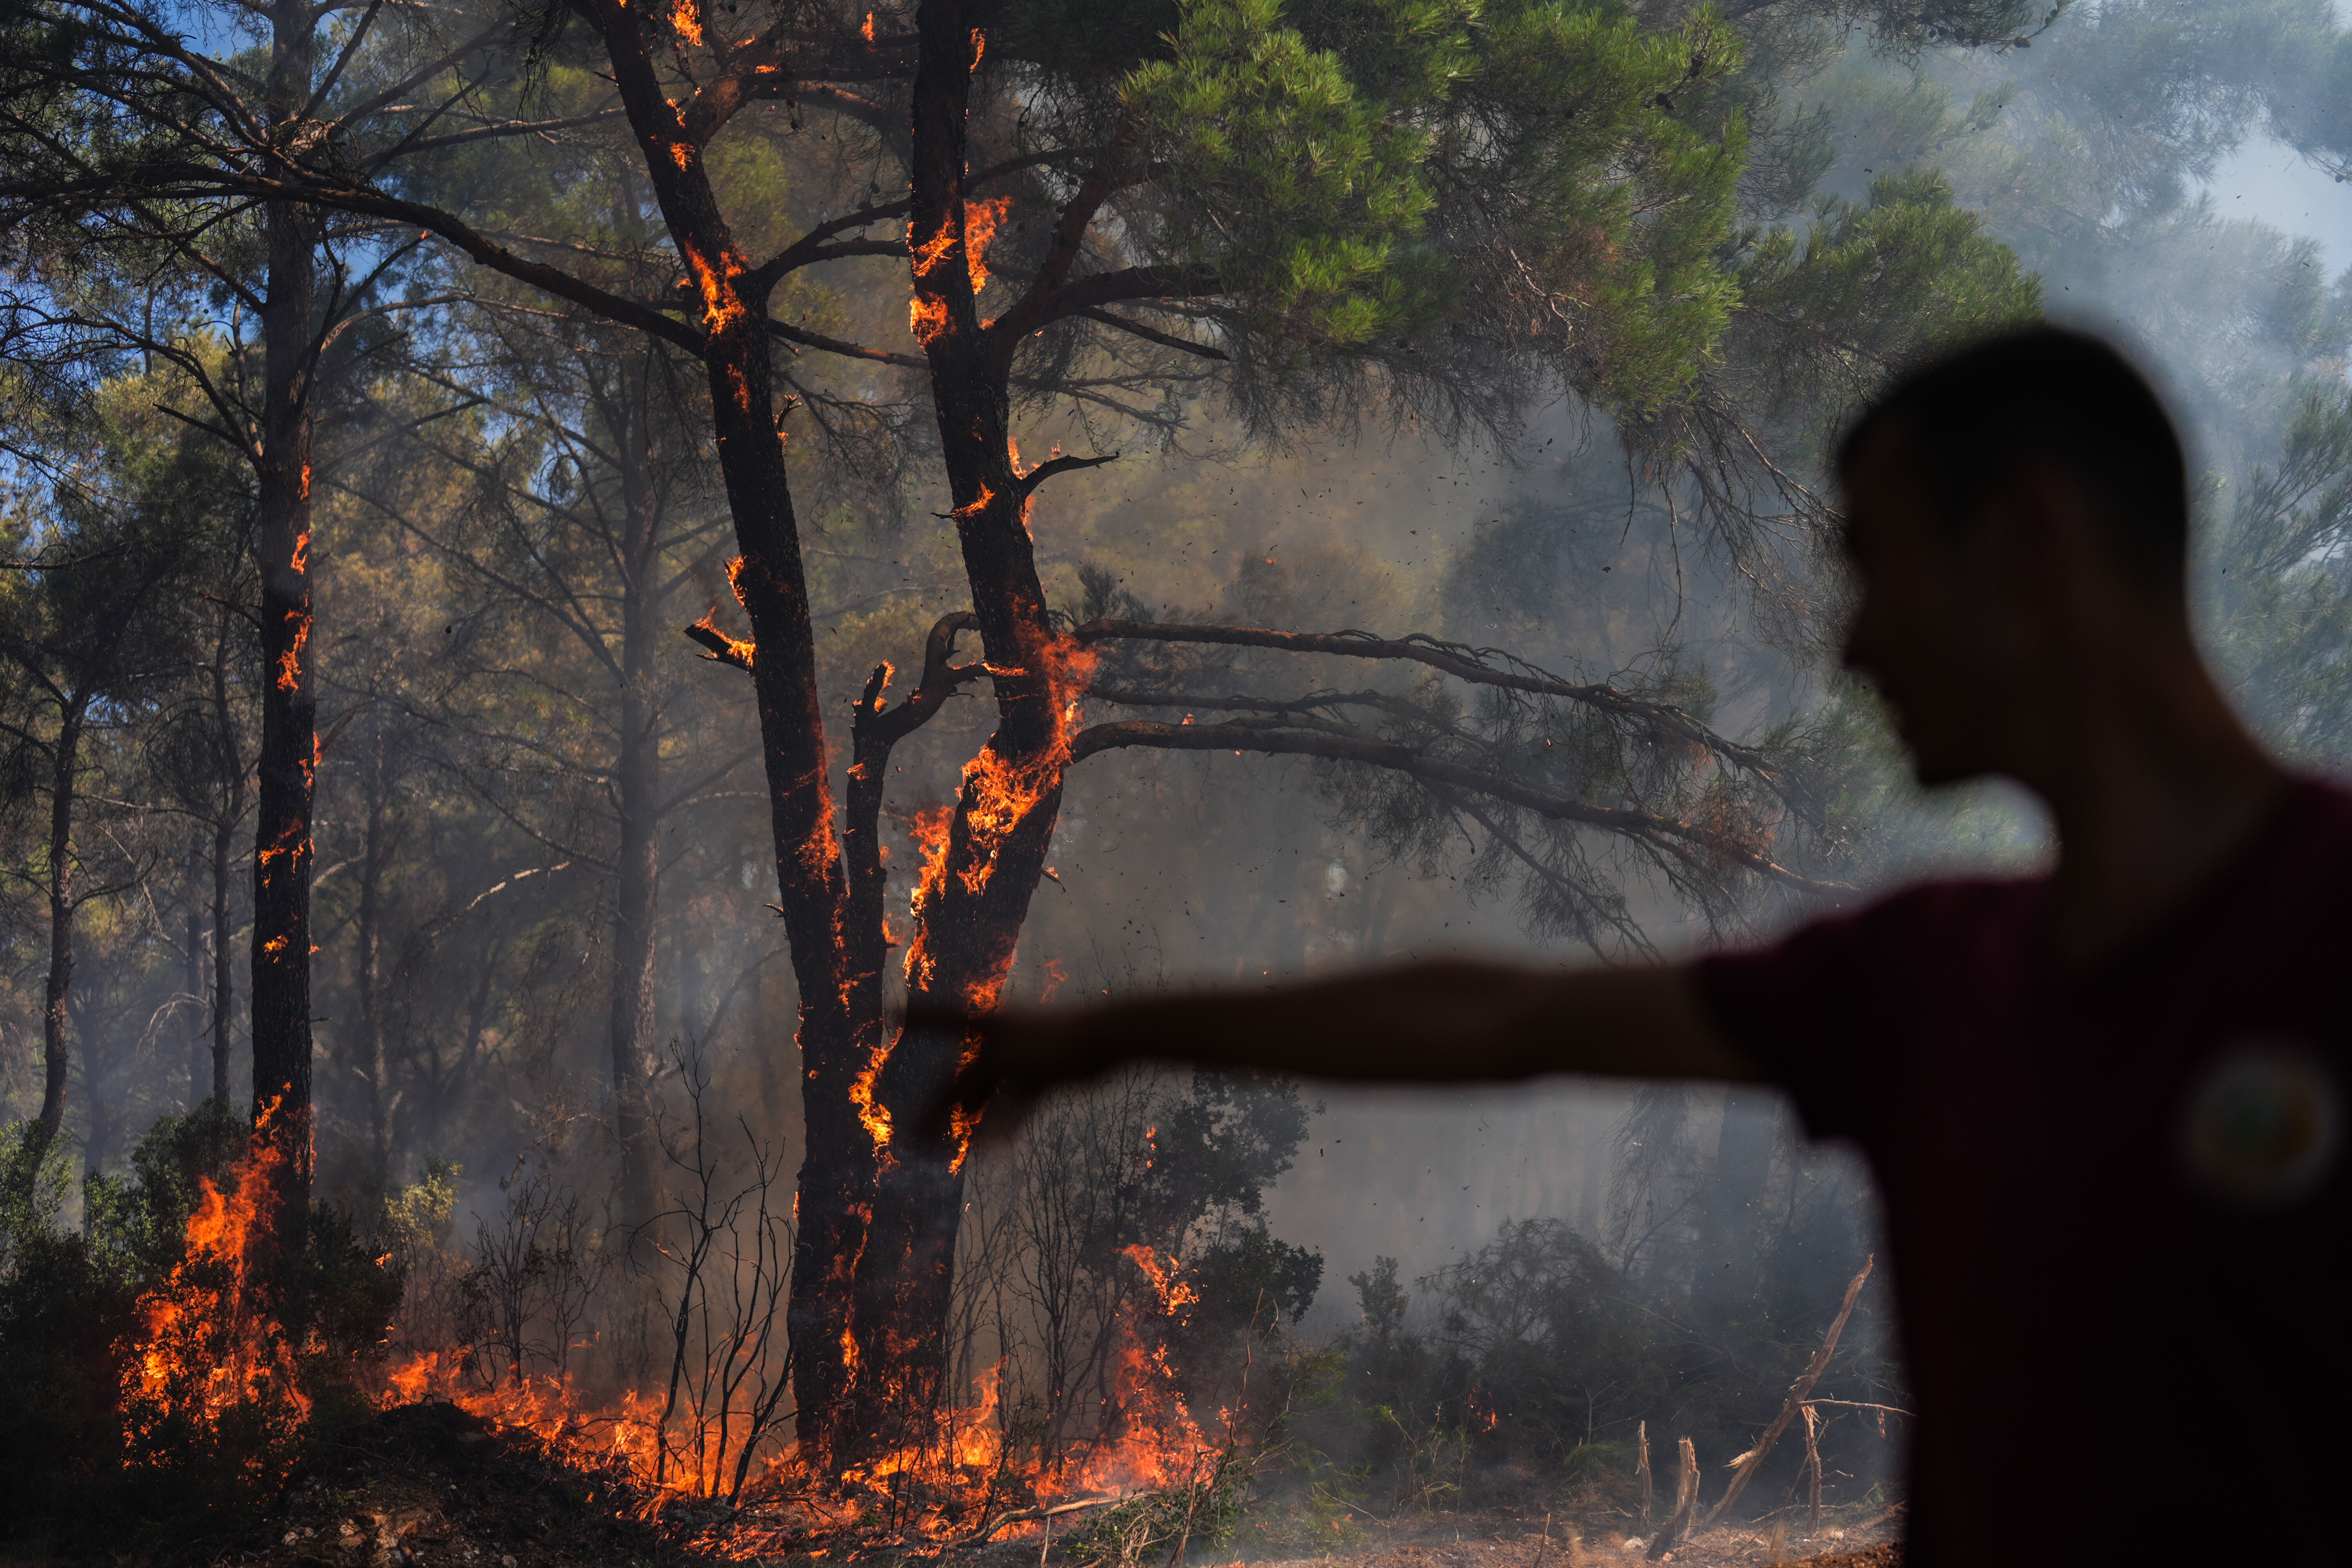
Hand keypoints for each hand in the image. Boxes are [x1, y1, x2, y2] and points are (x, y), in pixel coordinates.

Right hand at [906, 998, 1098, 1146]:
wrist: (1108, 1036)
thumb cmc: (1056, 1036)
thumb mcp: (1006, 1057)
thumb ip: (975, 1081)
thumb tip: (954, 1109)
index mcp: (987, 1023)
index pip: (939, 1016)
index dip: (914, 1016)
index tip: (886, 1011)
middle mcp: (1000, 1040)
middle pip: (961, 1076)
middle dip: (937, 1106)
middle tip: (915, 1135)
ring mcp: (1022, 1060)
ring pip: (987, 1095)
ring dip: (970, 1122)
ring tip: (949, 1147)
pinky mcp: (1044, 1078)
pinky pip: (1017, 1106)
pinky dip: (1005, 1126)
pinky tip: (993, 1149)